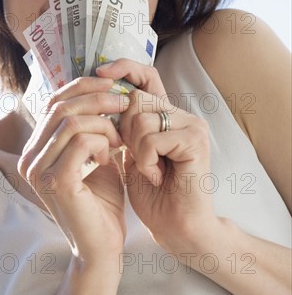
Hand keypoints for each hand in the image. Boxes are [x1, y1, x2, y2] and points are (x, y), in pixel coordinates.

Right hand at [17, 76, 129, 264]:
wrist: (103, 246)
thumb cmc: (101, 201)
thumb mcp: (95, 154)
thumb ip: (91, 126)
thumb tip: (103, 89)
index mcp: (35, 148)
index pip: (54, 102)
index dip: (82, 86)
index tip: (111, 83)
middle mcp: (29, 157)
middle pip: (61, 107)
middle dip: (98, 98)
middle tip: (124, 102)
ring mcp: (38, 170)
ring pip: (71, 122)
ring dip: (104, 124)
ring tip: (120, 139)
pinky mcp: (55, 181)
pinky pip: (81, 141)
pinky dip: (102, 142)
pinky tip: (111, 157)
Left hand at [97, 60, 217, 253]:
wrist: (176, 227)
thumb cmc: (152, 193)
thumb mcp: (131, 151)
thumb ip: (124, 125)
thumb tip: (99, 98)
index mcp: (166, 114)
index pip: (146, 75)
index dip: (123, 67)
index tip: (100, 72)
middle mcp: (181, 114)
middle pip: (136, 98)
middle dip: (124, 130)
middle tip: (137, 156)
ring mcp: (192, 125)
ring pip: (142, 117)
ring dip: (136, 149)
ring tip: (149, 170)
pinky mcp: (195, 140)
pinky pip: (153, 138)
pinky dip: (147, 161)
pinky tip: (156, 177)